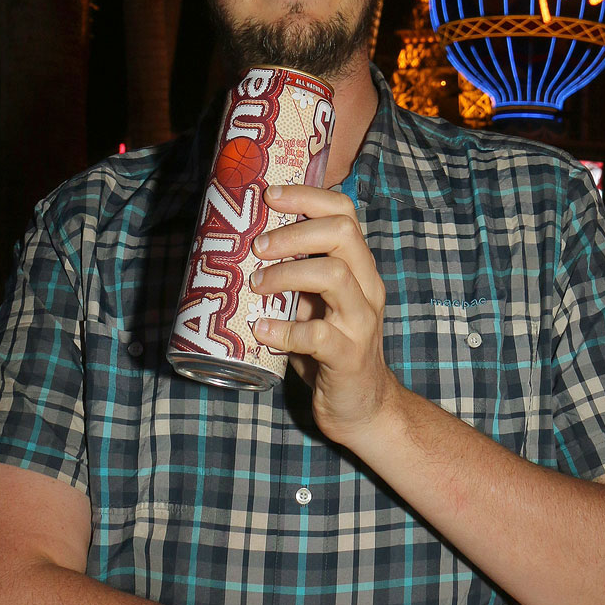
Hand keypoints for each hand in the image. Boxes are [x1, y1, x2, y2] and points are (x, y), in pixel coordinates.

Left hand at [249, 184, 395, 441]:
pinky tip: (261, 330)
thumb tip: (238, 247)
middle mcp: (367, 287)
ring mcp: (361, 321)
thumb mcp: (317, 305)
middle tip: (257, 246)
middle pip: (342, 233)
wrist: (364, 407)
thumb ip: (295, 278)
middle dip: (294, 232)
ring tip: (256, 285)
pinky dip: (284, 330)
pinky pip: (317, 336)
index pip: (344, 212)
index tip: (270, 196)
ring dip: (287, 274)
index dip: (307, 197)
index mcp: (359, 268)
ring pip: (333, 275)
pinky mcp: (349, 357)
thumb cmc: (330, 349)